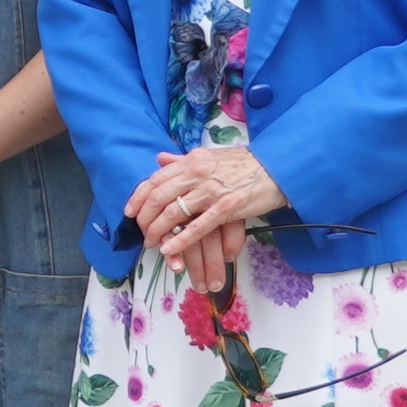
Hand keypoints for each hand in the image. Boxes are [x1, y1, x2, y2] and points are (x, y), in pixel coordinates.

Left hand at [120, 143, 285, 282]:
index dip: (138, 197)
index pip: (155, 179)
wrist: (276, 168)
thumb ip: (183, 160)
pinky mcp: (226, 208)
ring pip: (173, 213)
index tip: (129, 211)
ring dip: (158, 231)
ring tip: (153, 243)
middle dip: (144, 218)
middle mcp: (197, 173)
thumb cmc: (244, 165)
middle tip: (141, 232)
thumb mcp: (209, 157)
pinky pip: (197, 227)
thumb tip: (160, 159)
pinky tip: (170, 250)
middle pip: (158, 197)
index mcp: (191, 161)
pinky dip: (180, 240)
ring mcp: (211, 191)